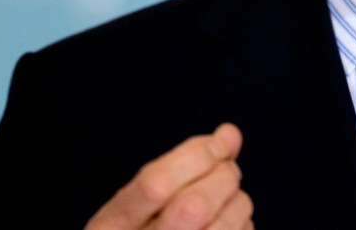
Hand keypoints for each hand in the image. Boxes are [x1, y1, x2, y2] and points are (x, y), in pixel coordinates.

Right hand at [85, 123, 253, 229]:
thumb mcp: (139, 199)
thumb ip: (180, 163)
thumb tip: (229, 134)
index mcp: (113, 224)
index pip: (156, 183)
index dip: (197, 155)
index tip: (218, 143)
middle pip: (194, 206)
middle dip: (223, 176)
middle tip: (226, 171)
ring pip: (223, 226)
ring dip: (238, 200)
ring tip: (228, 197)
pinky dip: (243, 224)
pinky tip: (229, 222)